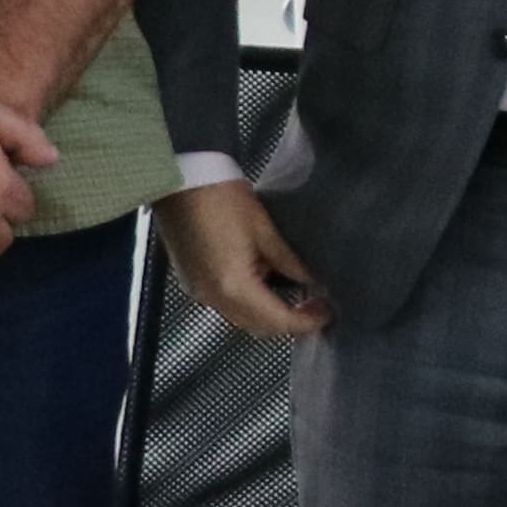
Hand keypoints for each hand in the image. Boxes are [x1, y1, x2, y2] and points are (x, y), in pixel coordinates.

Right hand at [156, 179, 330, 342]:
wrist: (179, 179)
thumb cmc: (220, 198)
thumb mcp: (264, 229)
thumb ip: (290, 262)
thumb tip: (310, 280)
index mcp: (232, 286)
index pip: (277, 320)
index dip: (306, 322)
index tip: (327, 313)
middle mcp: (212, 297)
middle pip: (257, 327)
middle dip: (288, 322)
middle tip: (315, 306)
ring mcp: (198, 291)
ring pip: (240, 318)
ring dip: (268, 314)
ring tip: (295, 296)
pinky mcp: (191, 281)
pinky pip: (225, 304)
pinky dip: (249, 302)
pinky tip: (265, 283)